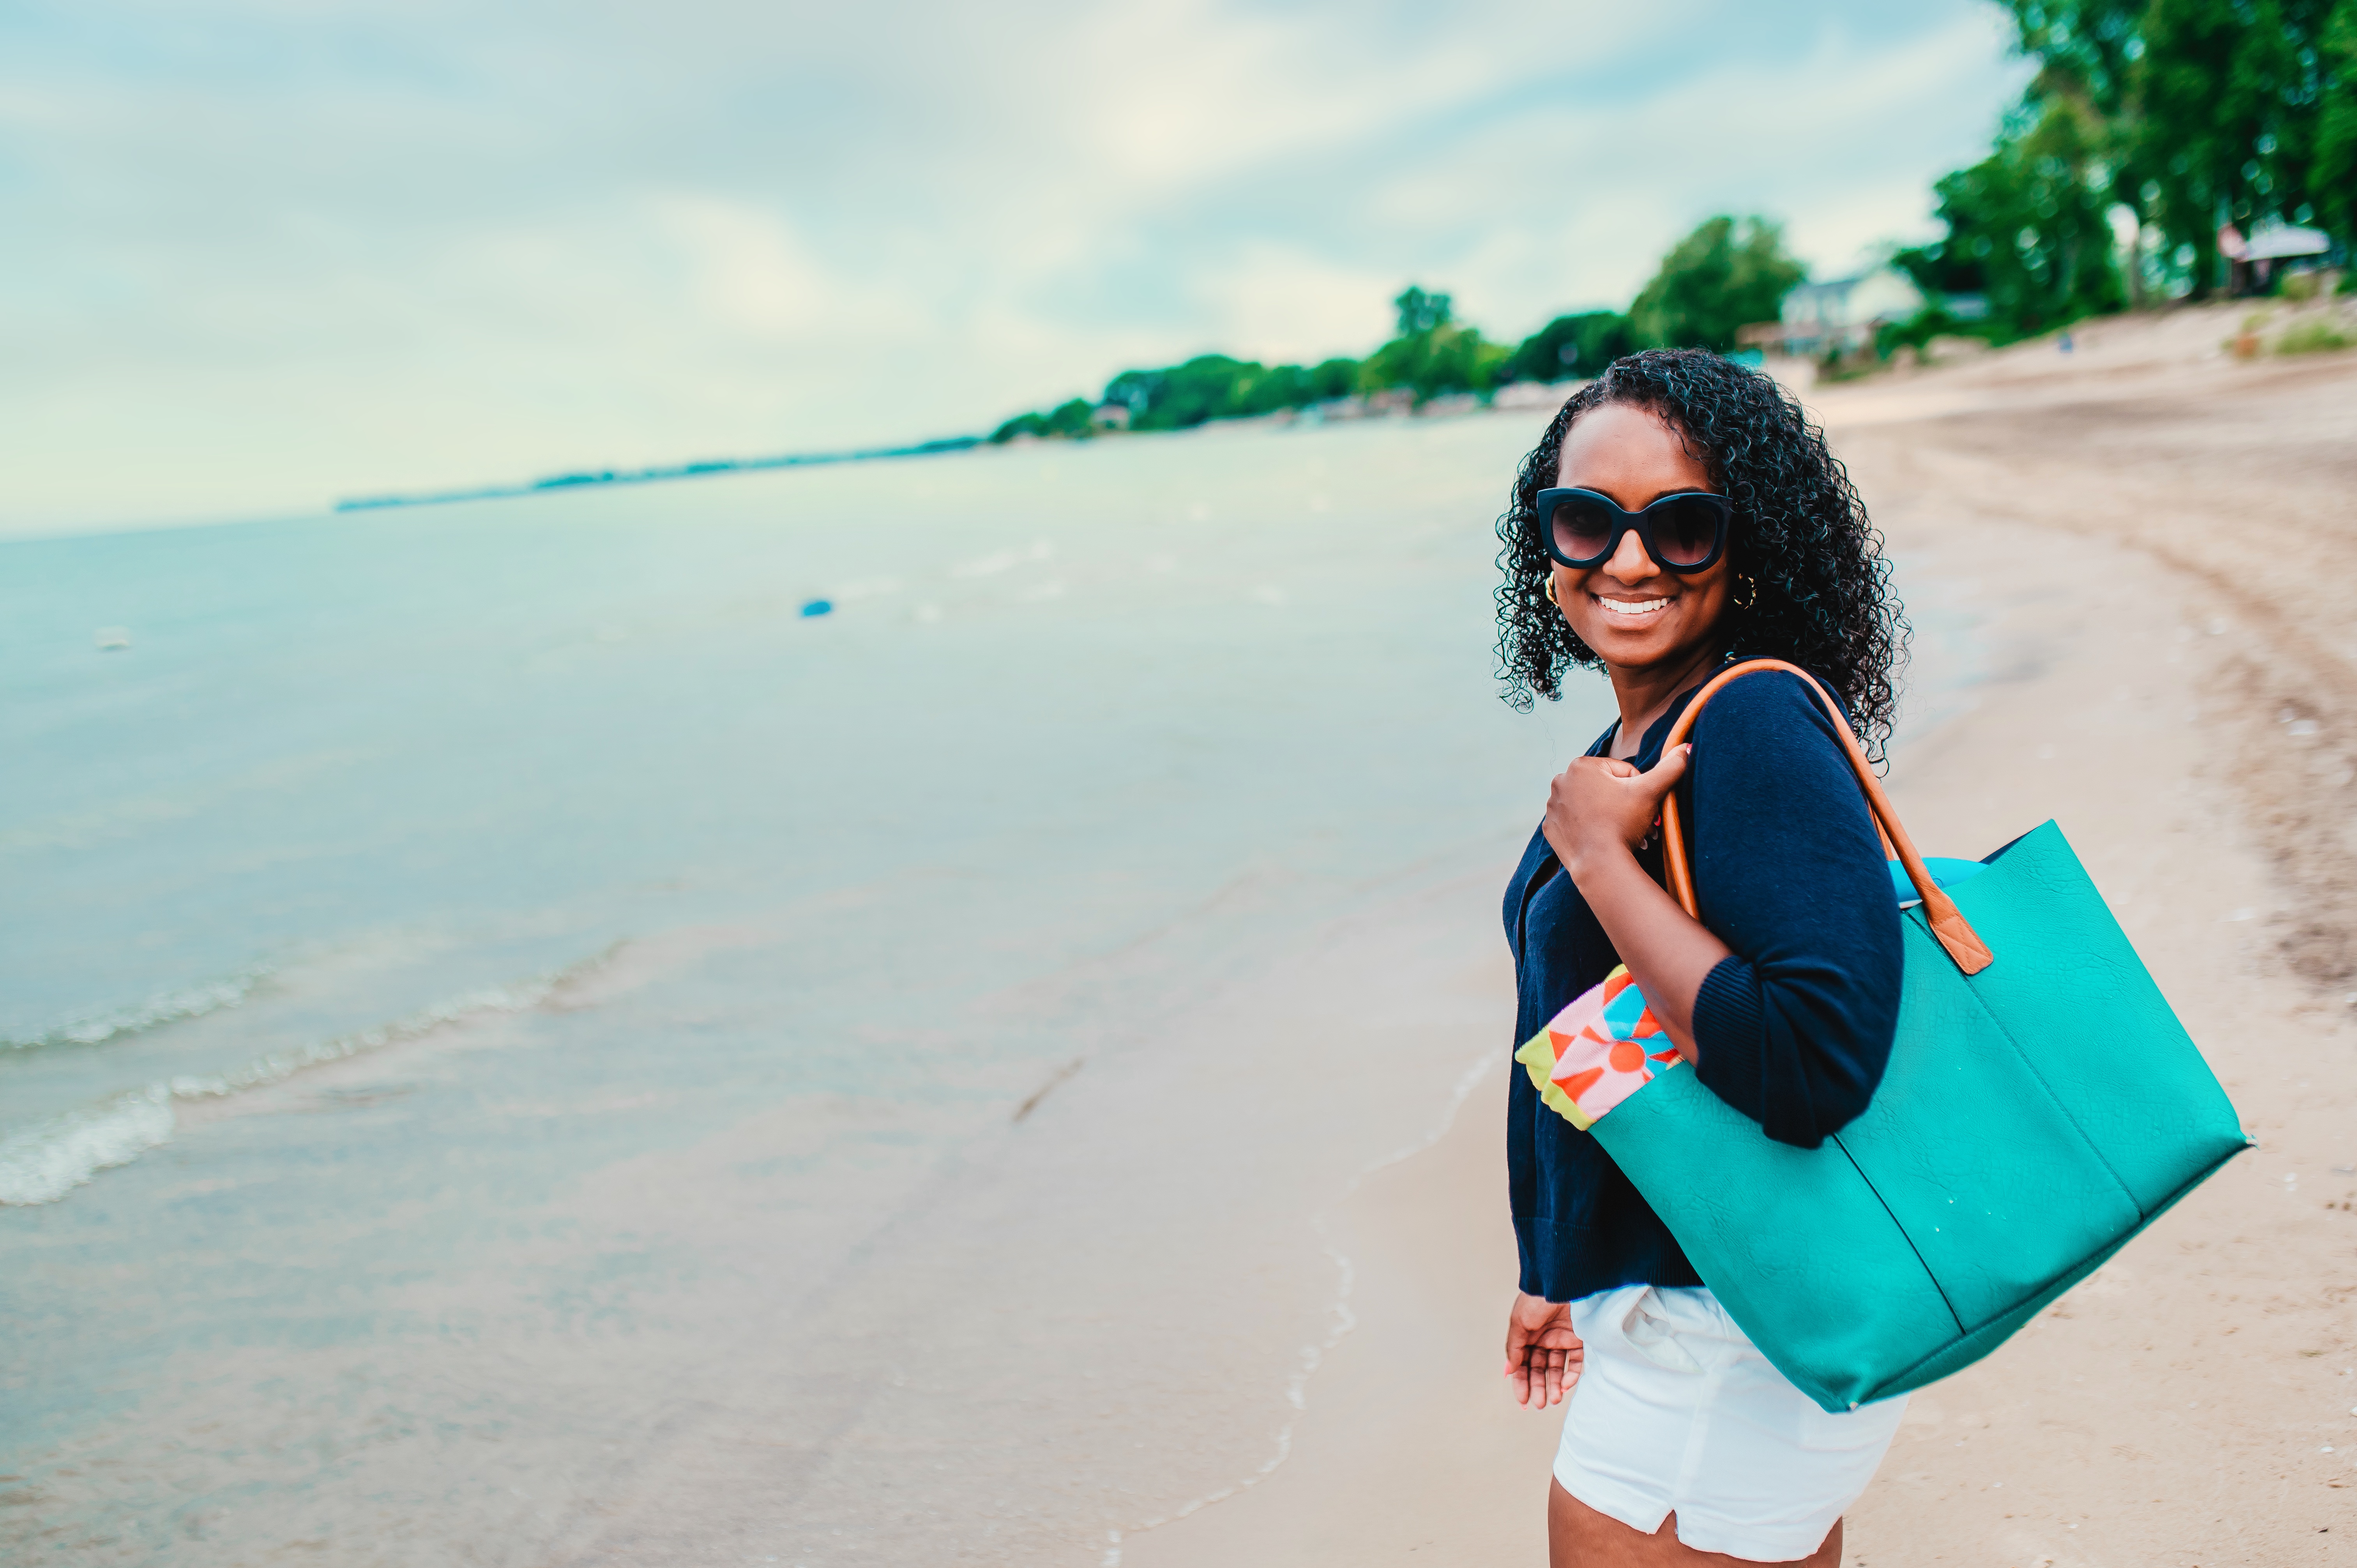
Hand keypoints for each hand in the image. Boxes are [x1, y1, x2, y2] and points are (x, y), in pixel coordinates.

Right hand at [1504, 1292, 1583, 1407]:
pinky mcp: (1580, 1340)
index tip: (1523, 1400)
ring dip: (1554, 1385)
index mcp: (1527, 1336)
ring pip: (1557, 1369)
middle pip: (1540, 1369)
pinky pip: (1576, 1362)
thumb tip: (1508, 1371)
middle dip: (1538, 1387)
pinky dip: (1571, 1375)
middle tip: (1539, 1404)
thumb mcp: (1519, 1323)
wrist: (1563, 1284)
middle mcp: (1544, 1340)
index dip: (1521, 1383)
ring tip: (1554, 1399)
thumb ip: (1514, 1348)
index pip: (1523, 1364)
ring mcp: (1562, 1340)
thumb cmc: (1536, 1300)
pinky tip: (1565, 1384)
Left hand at [1542, 745, 1690, 880]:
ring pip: (1592, 806)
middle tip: (1638, 823)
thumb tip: (1686, 747)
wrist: (1600, 865)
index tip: (1641, 806)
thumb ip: (1670, 767)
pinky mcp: (1550, 827)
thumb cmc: (1623, 824)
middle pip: (1606, 789)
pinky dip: (1590, 828)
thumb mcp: (1651, 792)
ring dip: (1610, 816)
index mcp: (1581, 765)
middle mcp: (1561, 781)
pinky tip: (1602, 839)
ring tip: (1623, 833)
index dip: (1639, 789)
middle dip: (1625, 805)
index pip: (1622, 772)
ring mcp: (1553, 806)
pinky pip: (1577, 823)